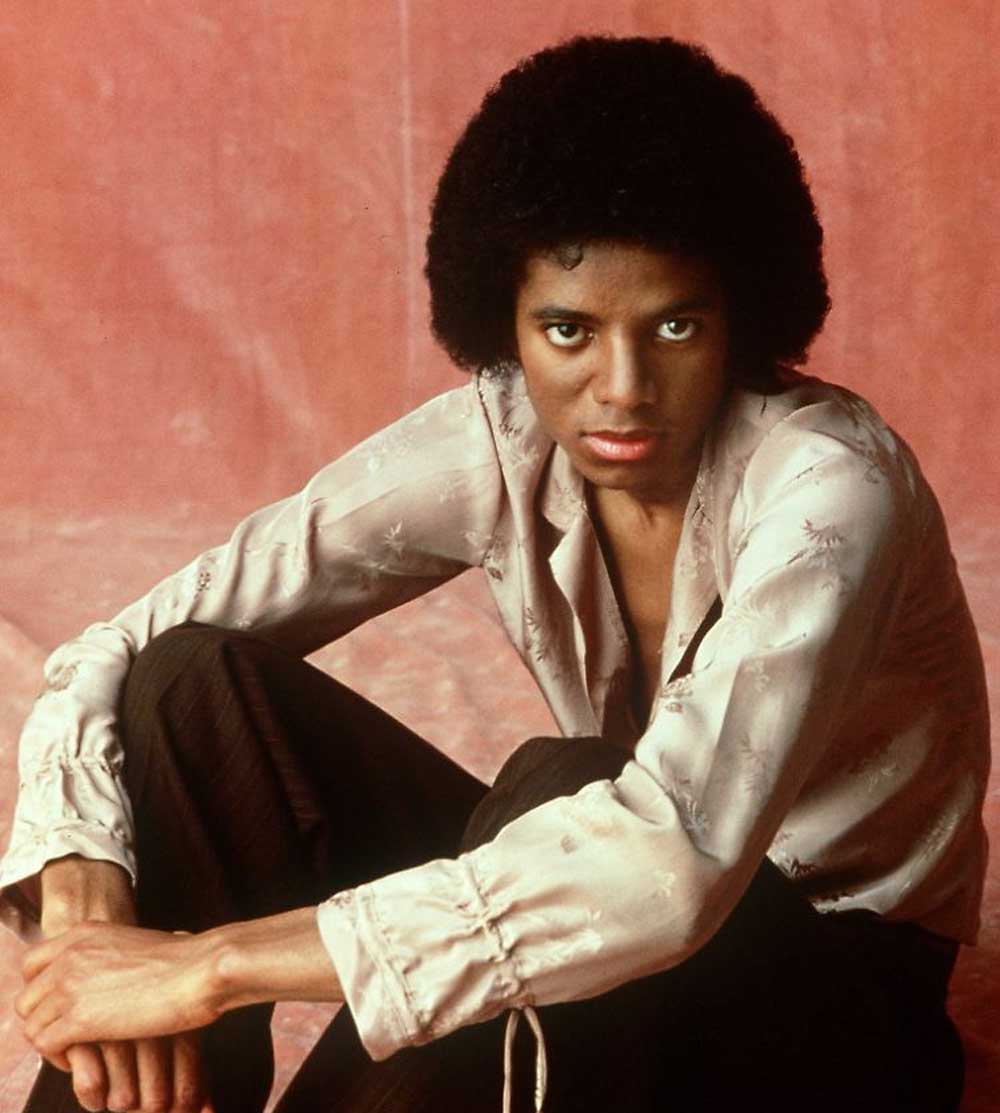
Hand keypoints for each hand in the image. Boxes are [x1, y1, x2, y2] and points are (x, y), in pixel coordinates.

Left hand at [34, 856, 211, 1110]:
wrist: (200, 969)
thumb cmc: (184, 959)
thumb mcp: (137, 943)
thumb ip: (111, 954)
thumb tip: (114, 971)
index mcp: (84, 933)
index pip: (32, 964)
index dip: (42, 990)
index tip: (63, 1006)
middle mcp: (69, 956)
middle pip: (27, 998)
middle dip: (44, 1020)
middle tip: (71, 1033)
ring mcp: (70, 986)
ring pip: (32, 1025)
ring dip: (52, 1041)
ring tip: (80, 1049)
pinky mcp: (78, 1018)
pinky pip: (45, 1045)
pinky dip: (61, 1057)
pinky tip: (87, 1056)